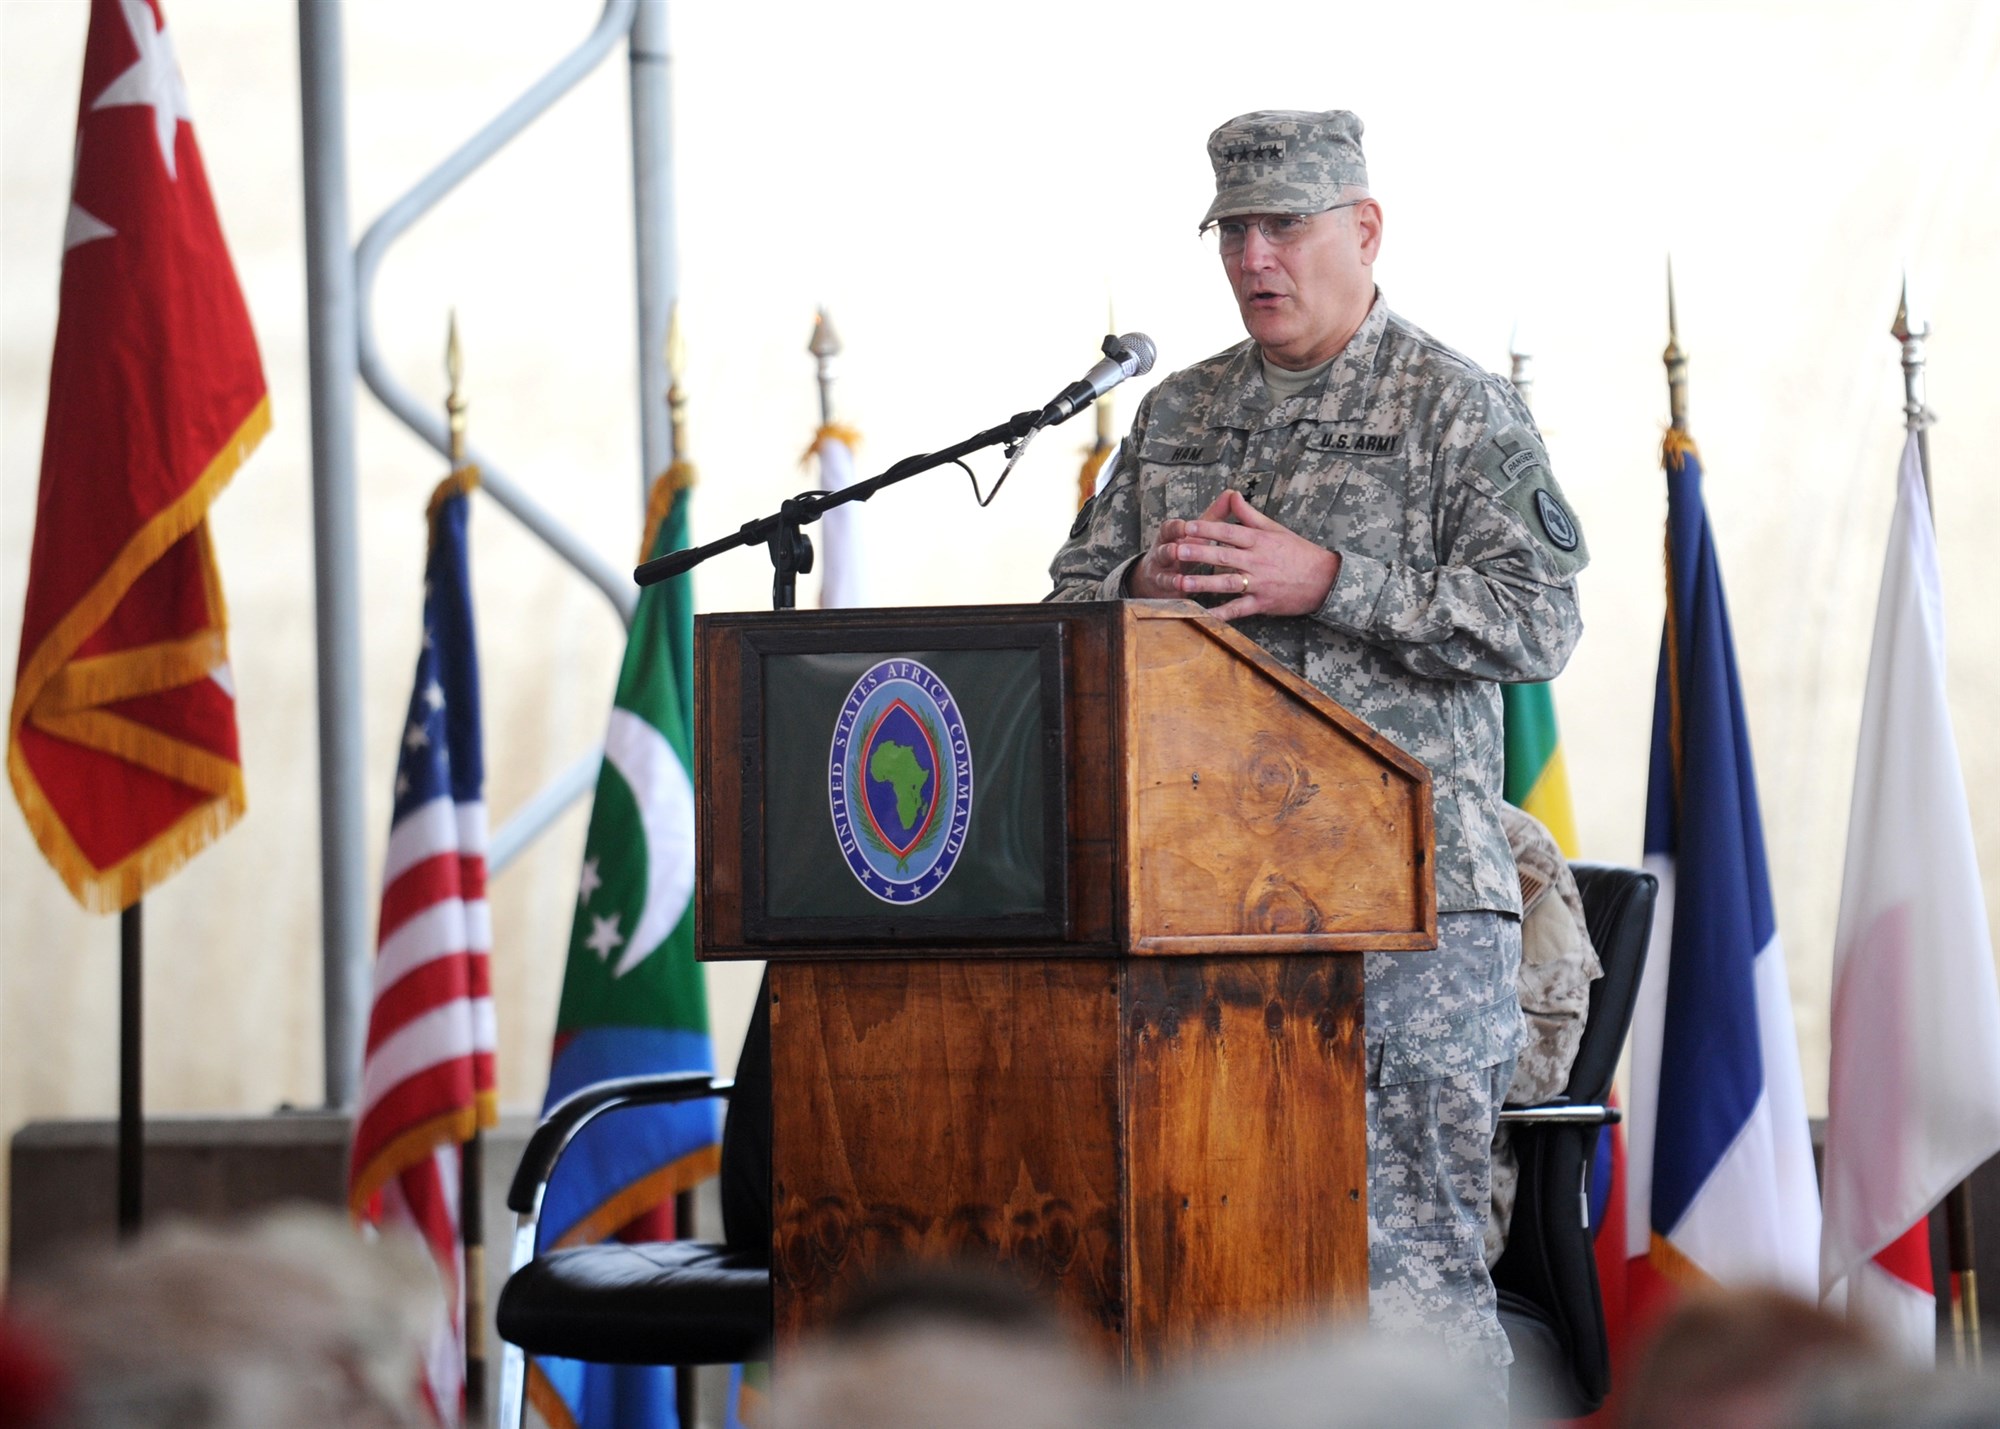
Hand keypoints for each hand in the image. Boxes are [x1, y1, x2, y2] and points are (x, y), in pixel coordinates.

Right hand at [1126, 489, 1234, 597]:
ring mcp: (1161, 574)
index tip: (1185, 526)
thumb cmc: (1185, 549)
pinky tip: (1184, 600)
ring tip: (1179, 580)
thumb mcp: (1197, 532)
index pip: (1170, 529)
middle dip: (1170, 551)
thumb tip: (1233, 493)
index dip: (1176, 528)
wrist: (1158, 577)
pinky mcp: (1165, 593)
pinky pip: (1169, 596)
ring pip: (1164, 575)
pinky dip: (1176, 598)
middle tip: (1176, 550)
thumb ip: (1214, 516)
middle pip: (1165, 551)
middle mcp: (1163, 554)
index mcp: (1171, 537)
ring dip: (1171, 578)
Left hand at [1149, 489, 1340, 621]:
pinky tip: (1203, 614)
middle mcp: (1257, 561)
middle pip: (1223, 557)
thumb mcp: (1275, 529)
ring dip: (1203, 583)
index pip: (1229, 533)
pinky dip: (1221, 613)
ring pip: (1227, 583)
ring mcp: (1259, 583)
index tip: (1187, 526)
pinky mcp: (1262, 603)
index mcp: (1259, 541)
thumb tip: (1232, 494)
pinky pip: (1238, 609)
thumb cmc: (1297, 552)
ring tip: (1181, 582)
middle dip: (1198, 553)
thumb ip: (1249, 514)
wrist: (1324, 579)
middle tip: (1175, 550)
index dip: (1207, 529)